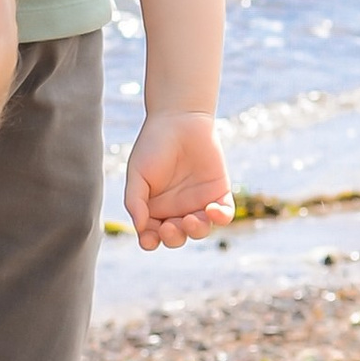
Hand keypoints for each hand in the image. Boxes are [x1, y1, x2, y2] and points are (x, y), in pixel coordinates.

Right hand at [124, 111, 235, 250]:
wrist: (179, 119)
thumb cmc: (153, 145)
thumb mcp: (137, 174)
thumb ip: (135, 201)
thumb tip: (140, 228)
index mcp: (155, 208)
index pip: (153, 235)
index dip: (151, 241)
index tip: (149, 238)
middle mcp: (177, 210)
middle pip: (177, 237)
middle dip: (173, 238)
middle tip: (169, 226)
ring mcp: (199, 203)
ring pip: (200, 230)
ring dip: (195, 231)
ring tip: (189, 220)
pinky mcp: (219, 193)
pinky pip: (224, 214)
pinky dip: (220, 218)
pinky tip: (212, 210)